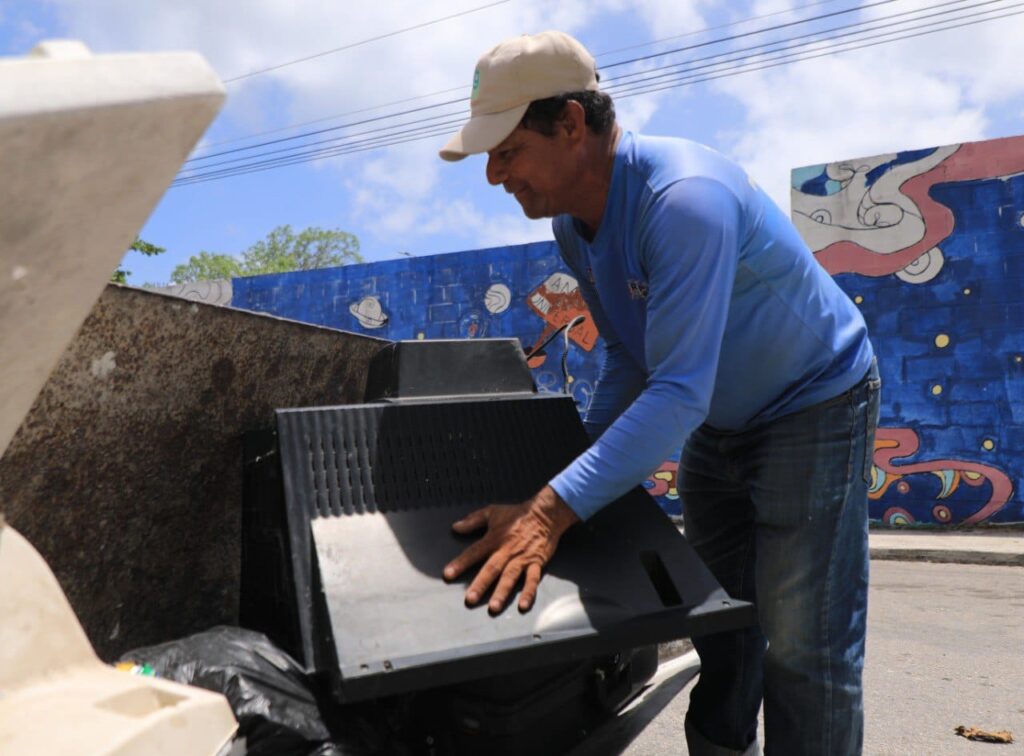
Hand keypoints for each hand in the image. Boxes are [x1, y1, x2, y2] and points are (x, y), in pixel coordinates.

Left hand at [444, 486, 579, 614]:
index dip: (460, 563)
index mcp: (494, 539)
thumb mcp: (492, 512)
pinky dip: (529, 592)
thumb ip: (473, 520)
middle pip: (491, 569)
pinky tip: (523, 605)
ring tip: (494, 607)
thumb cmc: (516, 514)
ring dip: (502, 592)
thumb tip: (455, 527)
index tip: (448, 575)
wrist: (545, 514)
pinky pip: (532, 580)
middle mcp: (506, 551)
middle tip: (470, 599)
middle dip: (480, 584)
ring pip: (510, 577)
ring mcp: (522, 558)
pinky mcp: (536, 563)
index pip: (474, 552)